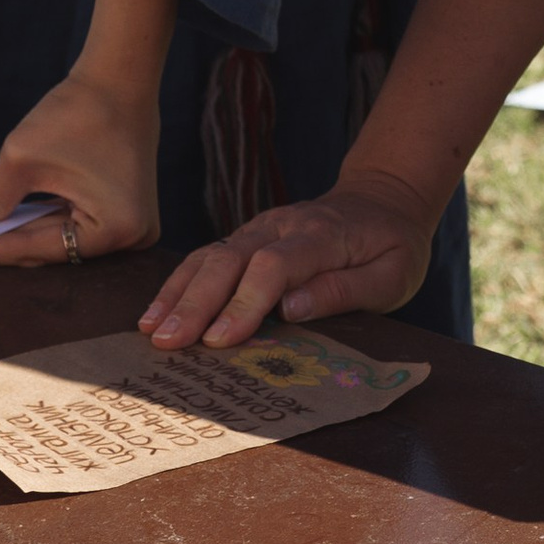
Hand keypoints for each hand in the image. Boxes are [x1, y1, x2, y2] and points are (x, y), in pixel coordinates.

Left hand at [0, 64, 163, 264]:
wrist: (121, 77)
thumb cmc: (79, 112)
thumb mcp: (23, 159)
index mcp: (115, 229)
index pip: (33, 249)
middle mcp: (132, 237)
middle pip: (46, 250)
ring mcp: (133, 227)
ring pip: (56, 240)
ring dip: (14, 233)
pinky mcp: (124, 213)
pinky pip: (71, 226)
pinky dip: (37, 222)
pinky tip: (2, 221)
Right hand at [141, 169, 439, 348]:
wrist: (383, 200)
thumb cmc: (391, 247)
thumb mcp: (391, 275)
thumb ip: (344, 289)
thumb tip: (292, 310)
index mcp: (323, 236)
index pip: (275, 266)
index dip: (245, 303)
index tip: (219, 340)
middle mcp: (283, 226)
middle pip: (231, 260)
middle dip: (197, 303)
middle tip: (168, 342)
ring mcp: (260, 228)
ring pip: (210, 256)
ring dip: (178, 294)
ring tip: (151, 331)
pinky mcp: (246, 237)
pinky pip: (206, 258)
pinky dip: (178, 284)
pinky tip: (156, 313)